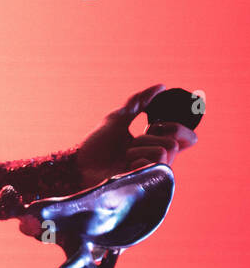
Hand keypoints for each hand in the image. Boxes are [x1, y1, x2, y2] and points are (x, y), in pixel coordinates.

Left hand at [73, 83, 198, 187]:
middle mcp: (158, 162)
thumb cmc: (95, 147)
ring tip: (124, 155)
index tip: (154, 126)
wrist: (78, 165)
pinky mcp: (147, 180)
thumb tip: (160, 86)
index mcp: (156, 147)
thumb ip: (138, 103)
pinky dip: (137, 157)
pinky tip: (125, 166)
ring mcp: (153, 173)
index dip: (181, 130)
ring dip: (138, 146)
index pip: (189, 139)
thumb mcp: (118, 119)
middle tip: (133, 142)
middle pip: (176, 140)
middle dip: (150, 135)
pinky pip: (157, 159)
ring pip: (166, 148)